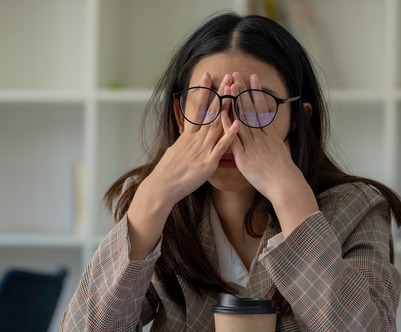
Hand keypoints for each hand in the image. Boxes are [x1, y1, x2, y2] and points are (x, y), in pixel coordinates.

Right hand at [143, 72, 240, 206]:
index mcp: (188, 135)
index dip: (203, 91)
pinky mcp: (208, 162)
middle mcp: (195, 139)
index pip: (197, 107)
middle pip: (210, 112)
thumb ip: (184, 141)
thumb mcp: (175, 150)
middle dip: (220, 93)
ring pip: (217, 124)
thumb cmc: (168, 172)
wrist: (162, 187)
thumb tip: (186, 135)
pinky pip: (221, 147)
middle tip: (227, 76)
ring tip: (235, 92)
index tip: (207, 75)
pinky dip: (229, 135)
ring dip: (227, 107)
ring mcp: (202, 149)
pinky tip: (237, 123)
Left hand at [225, 72, 317, 232]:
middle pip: (251, 109)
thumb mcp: (283, 152)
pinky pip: (234, 139)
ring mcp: (252, 145)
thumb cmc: (284, 173)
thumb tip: (277, 136)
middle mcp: (261, 136)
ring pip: (242, 119)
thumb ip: (276, 142)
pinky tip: (222, 113)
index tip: (252, 79)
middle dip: (243, 91)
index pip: (261, 108)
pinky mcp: (244, 157)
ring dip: (235, 102)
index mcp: (270, 134)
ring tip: (229, 86)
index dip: (256, 93)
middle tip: (237, 74)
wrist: (285, 185)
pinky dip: (228, 126)